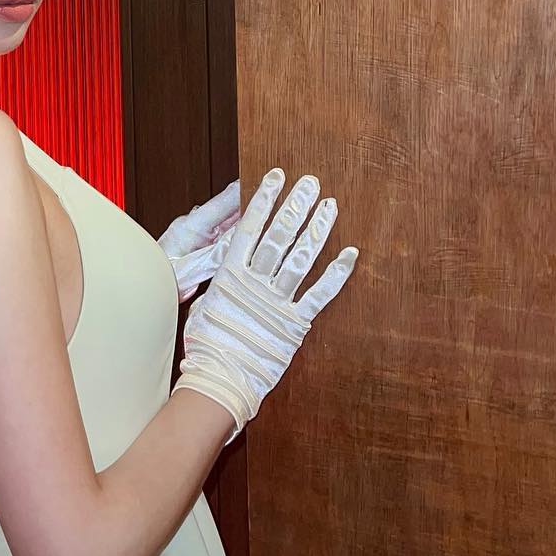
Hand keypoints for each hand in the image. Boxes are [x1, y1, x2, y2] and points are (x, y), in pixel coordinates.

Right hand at [170, 167, 357, 440]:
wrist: (221, 379)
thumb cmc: (207, 343)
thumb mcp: (205, 302)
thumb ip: (220, 278)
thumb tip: (226, 258)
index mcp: (230, 274)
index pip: (250, 227)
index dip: (265, 200)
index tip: (277, 176)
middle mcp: (255, 283)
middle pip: (278, 236)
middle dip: (295, 205)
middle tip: (310, 182)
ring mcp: (276, 303)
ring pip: (300, 258)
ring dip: (317, 230)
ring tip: (329, 205)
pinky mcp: (295, 324)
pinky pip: (320, 294)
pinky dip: (337, 274)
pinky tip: (350, 253)